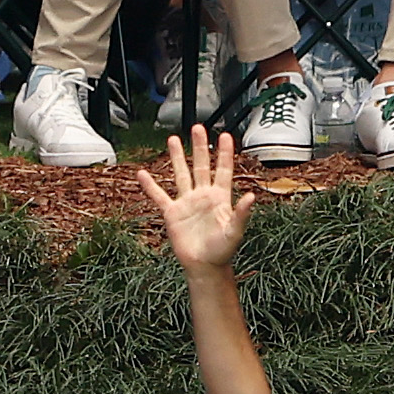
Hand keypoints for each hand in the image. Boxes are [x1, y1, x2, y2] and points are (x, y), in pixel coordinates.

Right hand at [134, 126, 253, 270]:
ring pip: (181, 174)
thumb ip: (242, 213)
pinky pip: (159, 196)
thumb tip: (251, 196)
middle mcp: (203, 196)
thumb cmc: (223, 250)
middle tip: (198, 128)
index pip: (223, 170)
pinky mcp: (172, 213)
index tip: (225, 136)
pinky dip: (150, 186)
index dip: (225, 153)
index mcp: (220, 198)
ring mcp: (187, 202)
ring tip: (173, 139)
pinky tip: (142, 174)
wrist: (205, 265)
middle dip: (200, 147)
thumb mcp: (235, 231)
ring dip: (177, 158)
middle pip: (201, 166)